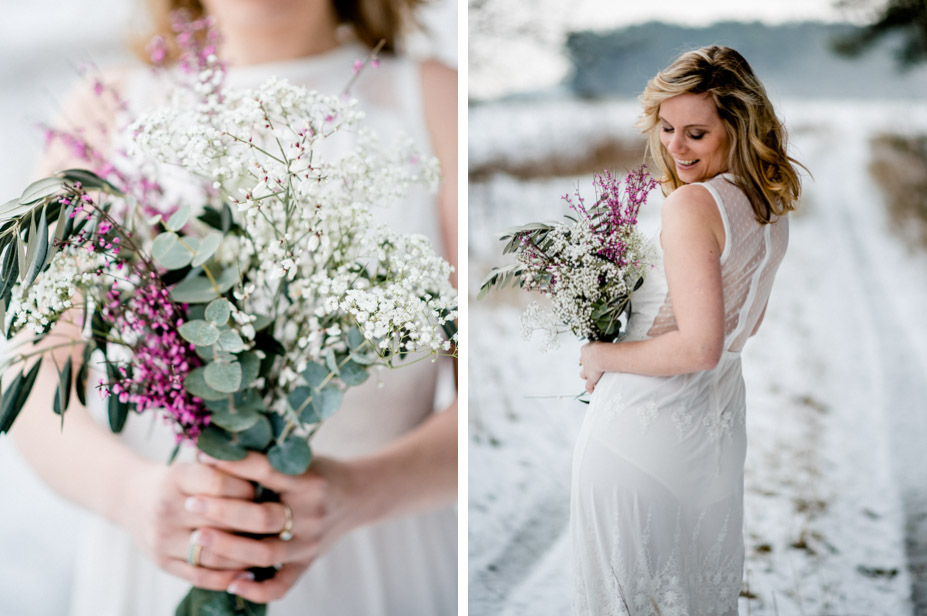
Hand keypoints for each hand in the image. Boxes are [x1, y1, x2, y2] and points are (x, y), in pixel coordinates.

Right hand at [122, 461, 256, 590]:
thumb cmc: (179, 480)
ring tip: (268, 549)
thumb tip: (268, 477)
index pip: (218, 483)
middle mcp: (165, 509)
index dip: (245, 487)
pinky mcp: (163, 563)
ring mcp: (162, 539)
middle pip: (220, 521)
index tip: (261, 489)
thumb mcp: (195, 464)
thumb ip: (225, 470)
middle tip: (273, 522)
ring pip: (215, 553)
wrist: (133, 499)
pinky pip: (201, 576)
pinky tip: (248, 573)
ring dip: (246, 554)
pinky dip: (228, 577)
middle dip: (252, 522)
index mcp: (176, 477)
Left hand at [188, 453, 366, 602]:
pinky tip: (232, 582)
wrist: (358, 496)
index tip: (202, 458)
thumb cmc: (320, 472)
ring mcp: (311, 543)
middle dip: (222, 511)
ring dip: (228, 547)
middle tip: (192, 504)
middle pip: (262, 517)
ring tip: (197, 538)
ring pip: (265, 553)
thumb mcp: (301, 458)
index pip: (265, 471)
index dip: (232, 464)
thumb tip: (216, 449)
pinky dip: (256, 588)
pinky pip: (281, 585)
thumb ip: (267, 459)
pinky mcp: (308, 563)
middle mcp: (312, 513)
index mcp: (310, 481)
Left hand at [579, 342, 605, 393]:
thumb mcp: (604, 343)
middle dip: (586, 364)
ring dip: (586, 376)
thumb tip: (617, 347)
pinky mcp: (591, 378)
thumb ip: (606, 346)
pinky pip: (588, 386)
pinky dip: (590, 388)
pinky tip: (592, 391)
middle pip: (582, 362)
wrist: (602, 356)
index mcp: (586, 349)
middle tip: (592, 366)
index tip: (594, 355)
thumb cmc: (605, 348)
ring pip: (583, 374)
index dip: (589, 354)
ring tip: (592, 378)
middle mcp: (584, 360)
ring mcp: (587, 370)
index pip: (585, 351)